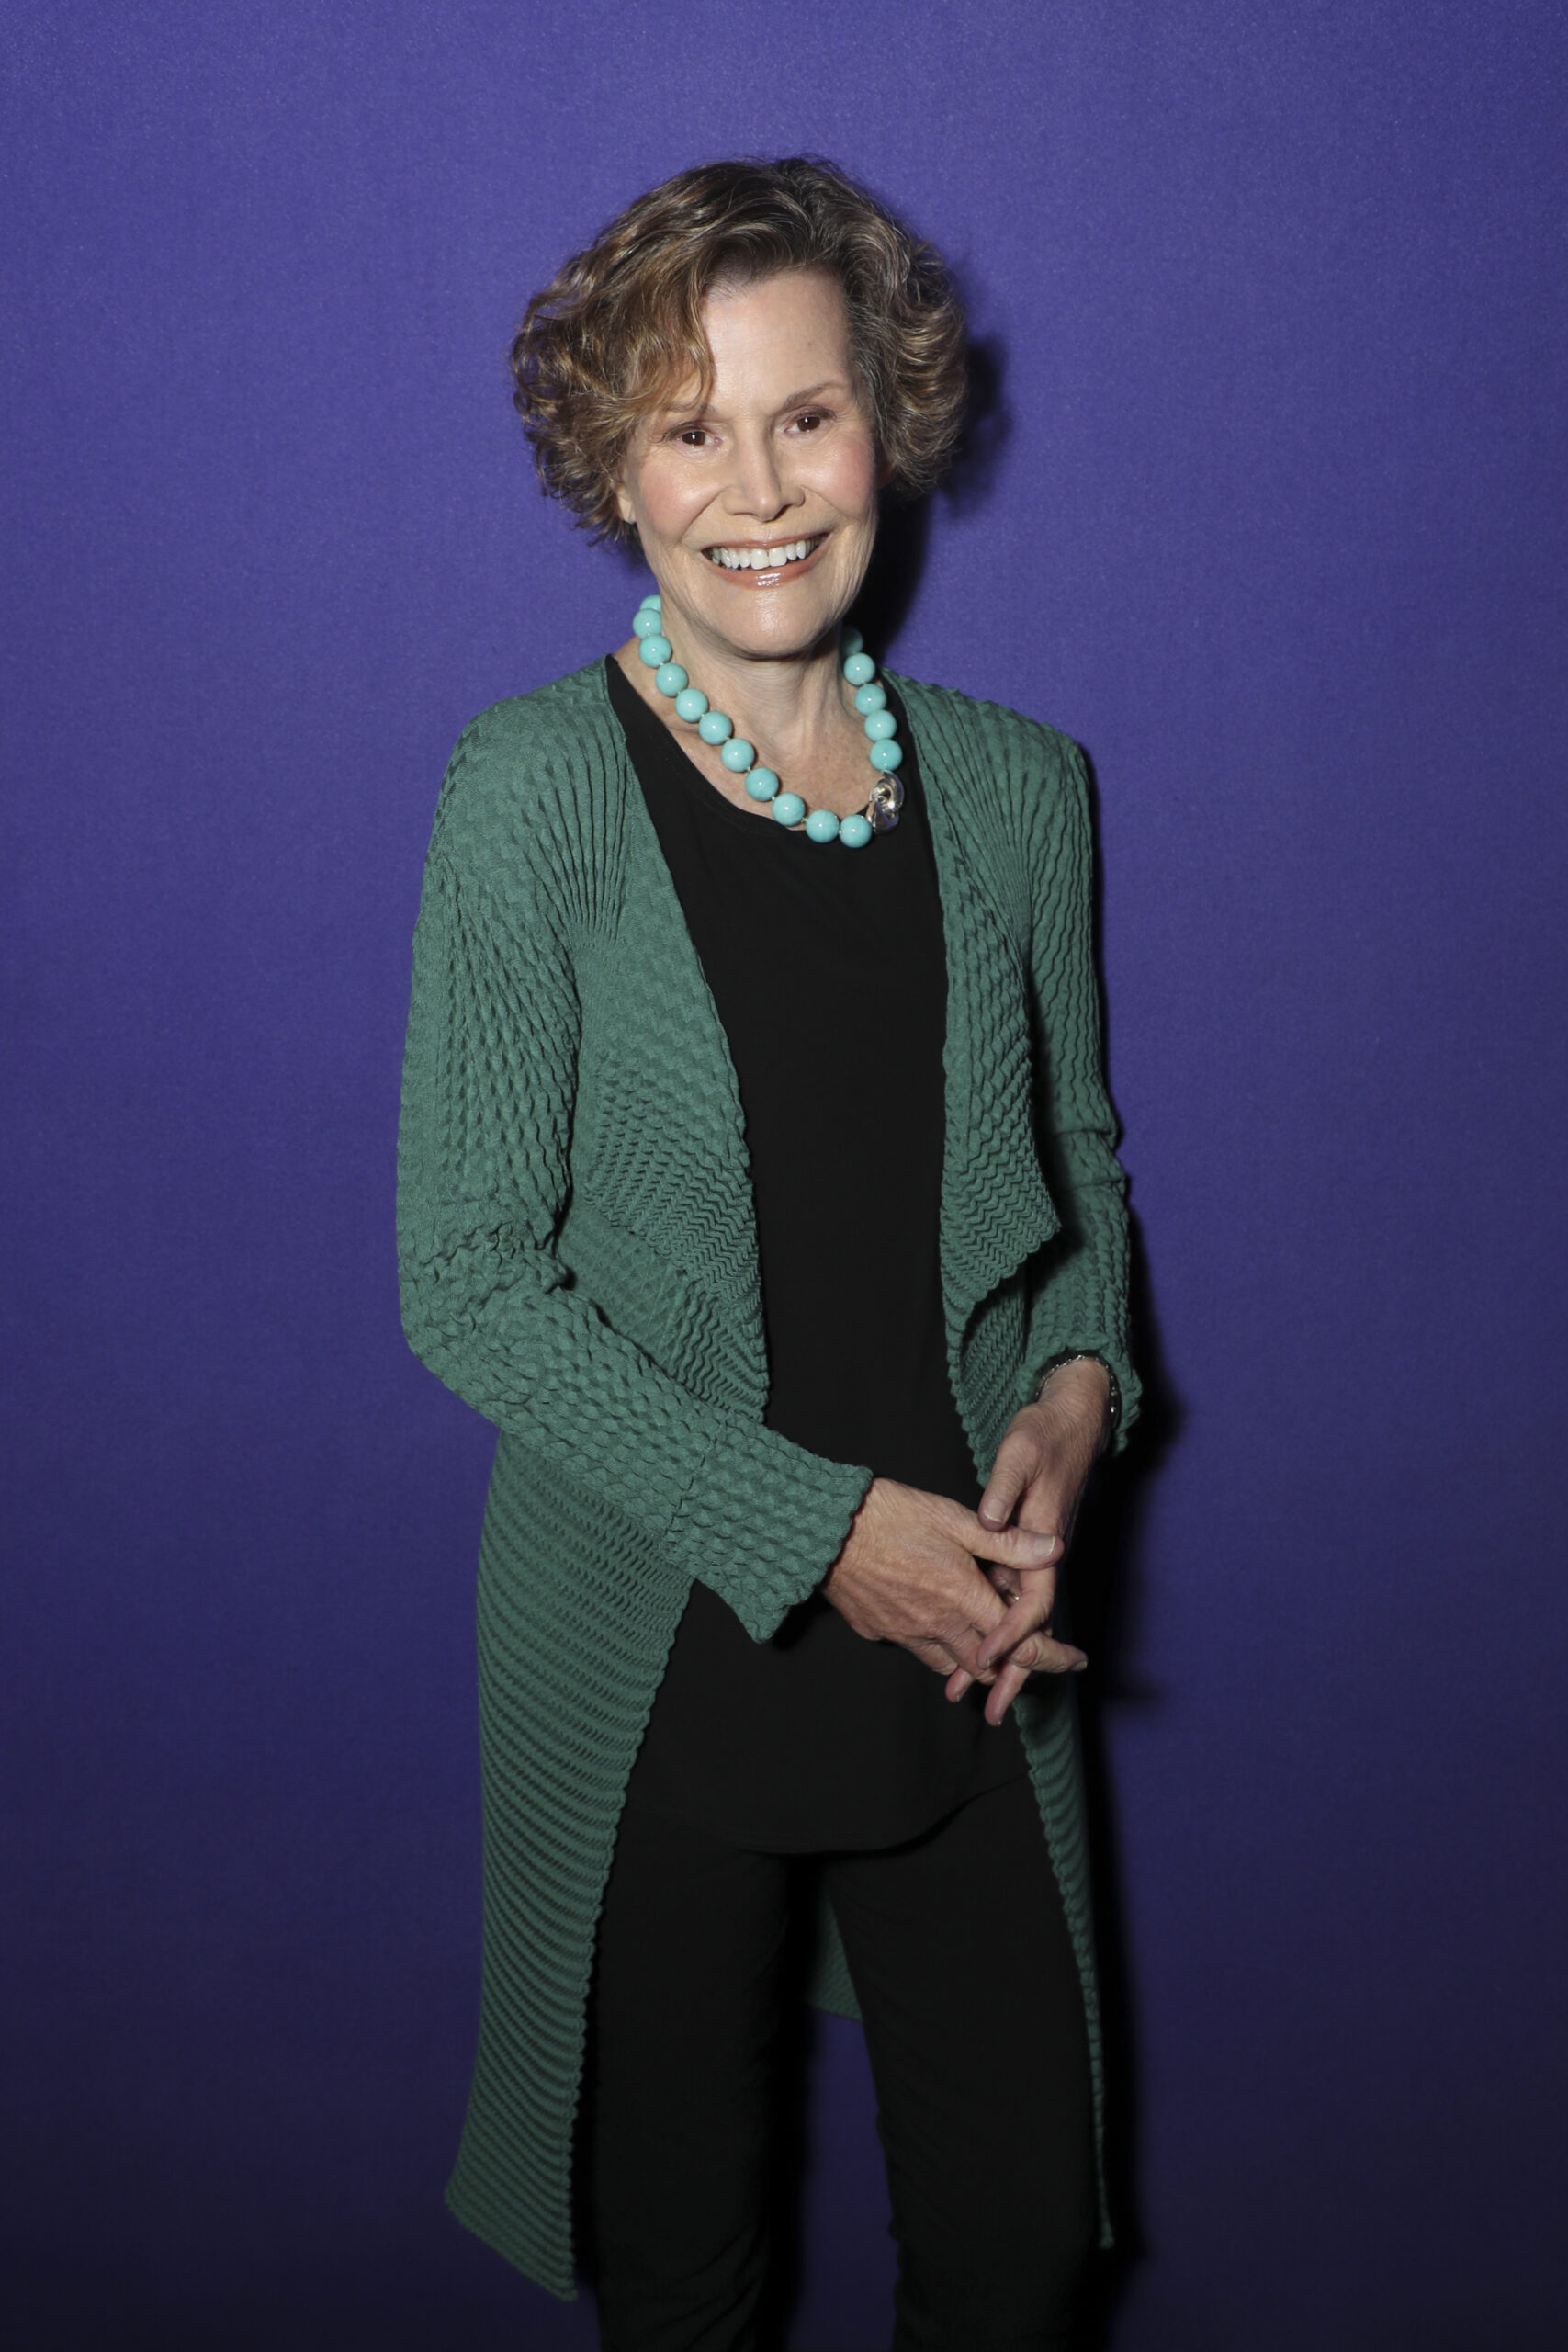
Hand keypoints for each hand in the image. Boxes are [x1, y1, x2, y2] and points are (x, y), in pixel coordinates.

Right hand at [822, 1477, 1086, 1705]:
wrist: (825, 1530)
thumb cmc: (890, 1516)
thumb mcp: (955, 1520)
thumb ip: (1006, 1542)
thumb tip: (1054, 1548)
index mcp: (963, 1597)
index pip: (1020, 1643)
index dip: (1052, 1656)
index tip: (1075, 1660)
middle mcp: (938, 1625)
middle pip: (989, 1666)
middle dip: (1015, 1667)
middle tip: (1034, 1658)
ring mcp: (906, 1632)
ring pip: (953, 1665)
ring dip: (976, 1662)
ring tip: (989, 1650)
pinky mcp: (880, 1630)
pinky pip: (918, 1650)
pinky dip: (938, 1648)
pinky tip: (938, 1628)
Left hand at [948, 1357, 1111, 1724]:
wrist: (1071, 1419)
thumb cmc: (1044, 1435)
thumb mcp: (1021, 1456)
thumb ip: (1006, 1491)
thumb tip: (992, 1523)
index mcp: (1044, 1541)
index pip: (1031, 1603)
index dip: (1008, 1635)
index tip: (984, 1660)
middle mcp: (1041, 1556)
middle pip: (1028, 1626)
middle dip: (1011, 1670)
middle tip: (991, 1710)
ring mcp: (1032, 1556)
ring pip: (1016, 1616)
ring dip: (998, 1654)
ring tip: (967, 1689)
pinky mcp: (1021, 1548)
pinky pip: (1007, 1598)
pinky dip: (990, 1624)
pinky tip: (965, 1640)